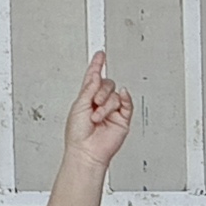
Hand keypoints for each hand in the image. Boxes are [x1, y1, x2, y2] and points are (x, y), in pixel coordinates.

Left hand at [60, 53, 134, 176]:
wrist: (86, 151)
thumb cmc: (77, 134)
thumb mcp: (78, 106)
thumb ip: (89, 89)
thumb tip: (96, 76)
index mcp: (87, 98)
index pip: (93, 78)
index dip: (97, 65)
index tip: (100, 54)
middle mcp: (100, 103)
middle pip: (107, 84)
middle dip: (101, 92)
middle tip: (94, 103)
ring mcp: (112, 110)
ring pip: (115, 95)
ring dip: (106, 105)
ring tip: (97, 117)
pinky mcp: (122, 119)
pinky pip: (127, 104)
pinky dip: (124, 99)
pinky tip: (120, 99)